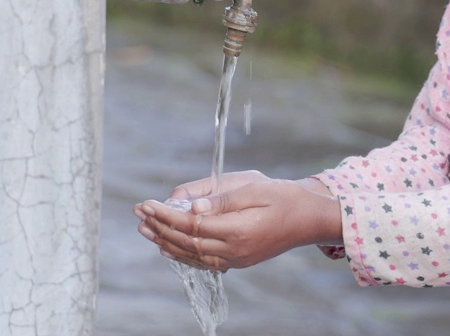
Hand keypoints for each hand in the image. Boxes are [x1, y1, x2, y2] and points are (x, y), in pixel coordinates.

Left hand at [134, 174, 341, 272]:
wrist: (310, 219)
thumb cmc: (285, 197)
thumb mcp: (255, 188)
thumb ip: (221, 200)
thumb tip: (191, 205)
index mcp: (238, 230)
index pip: (191, 224)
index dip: (166, 215)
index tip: (148, 204)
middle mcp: (234, 250)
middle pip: (187, 241)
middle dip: (160, 227)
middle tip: (139, 214)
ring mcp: (236, 259)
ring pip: (192, 254)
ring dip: (166, 241)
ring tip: (145, 230)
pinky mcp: (239, 260)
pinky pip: (204, 261)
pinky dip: (183, 254)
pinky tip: (169, 248)